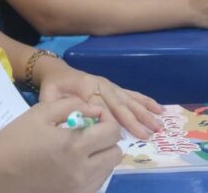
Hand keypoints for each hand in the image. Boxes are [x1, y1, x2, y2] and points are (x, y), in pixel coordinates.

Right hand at [0, 97, 120, 192]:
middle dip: (107, 139)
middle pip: (116, 154)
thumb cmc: (16, 138)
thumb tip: (95, 109)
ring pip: (108, 170)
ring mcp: (79, 189)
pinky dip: (92, 172)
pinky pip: (95, 183)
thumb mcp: (42, 111)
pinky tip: (74, 164)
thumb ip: (73, 105)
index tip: (95, 117)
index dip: (107, 120)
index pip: (112, 133)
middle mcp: (82, 171)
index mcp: (76, 146)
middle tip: (90, 132)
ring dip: (101, 156)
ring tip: (81, 148)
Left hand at [35, 58, 162, 139]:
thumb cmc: (53, 88)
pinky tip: (159, 108)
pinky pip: (132, 94)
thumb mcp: (48, 98)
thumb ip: (59, 109)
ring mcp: (109, 85)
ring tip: (159, 124)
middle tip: (148, 134)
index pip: (101, 106)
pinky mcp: (114, 87)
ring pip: (129, 99)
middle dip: (134, 119)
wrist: (56, 71)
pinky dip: (146, 101)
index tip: (122, 135)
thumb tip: (74, 123)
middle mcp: (101, 85)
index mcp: (85, 87)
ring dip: (145, 112)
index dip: (111, 120)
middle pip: (119, 104)